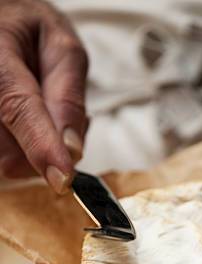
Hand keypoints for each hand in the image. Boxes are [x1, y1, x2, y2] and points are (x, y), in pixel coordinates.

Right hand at [0, 0, 87, 191]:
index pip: (19, 109)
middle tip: (60, 112)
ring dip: (38, 150)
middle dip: (48, 148)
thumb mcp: (62, 48)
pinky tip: (32, 123)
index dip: (43, 147)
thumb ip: (69, 96)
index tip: (63, 178)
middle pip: (12, 152)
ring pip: (9, 162)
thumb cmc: (31, 32)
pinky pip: (7, 161)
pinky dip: (27, 150)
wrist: (2, 25)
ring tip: (43, 110)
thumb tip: (73, 149)